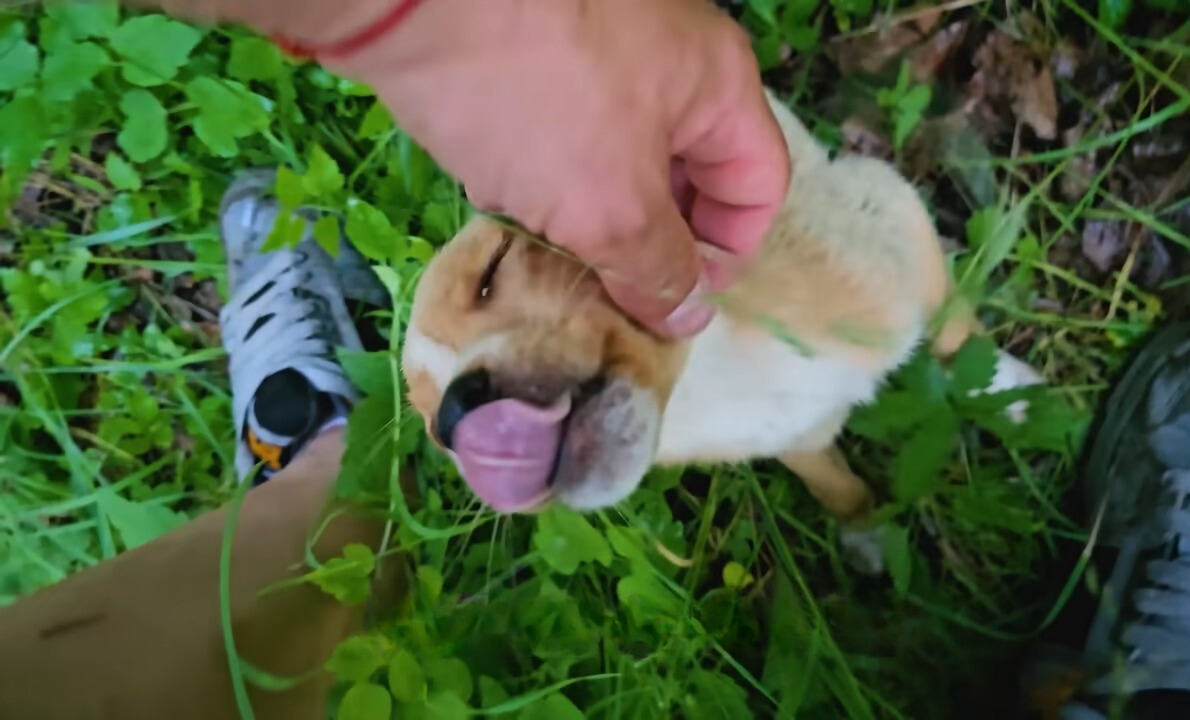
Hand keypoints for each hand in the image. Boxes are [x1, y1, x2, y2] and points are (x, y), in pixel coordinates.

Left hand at [325, 0, 789, 337]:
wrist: (409, 2)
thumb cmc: (533, 96)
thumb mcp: (610, 204)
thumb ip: (659, 268)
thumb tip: (689, 314)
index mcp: (717, 81)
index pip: (759, 186)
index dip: (728, 256)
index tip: (670, 300)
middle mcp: (670, 60)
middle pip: (689, 178)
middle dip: (651, 243)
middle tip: (606, 291)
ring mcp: (600, 55)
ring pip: (620, 165)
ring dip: (591, 219)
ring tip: (547, 247)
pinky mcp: (536, 61)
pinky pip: (565, 139)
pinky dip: (545, 181)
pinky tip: (505, 200)